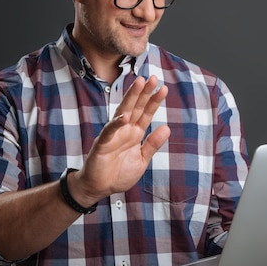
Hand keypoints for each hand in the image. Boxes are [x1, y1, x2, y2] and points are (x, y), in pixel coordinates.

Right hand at [72, 75, 170, 202]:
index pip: (146, 113)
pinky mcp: (102, 144)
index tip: (163, 88)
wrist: (99, 188)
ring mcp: (113, 135)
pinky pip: (109, 132)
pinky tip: (125, 116)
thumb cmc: (118, 173)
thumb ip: (152, 144)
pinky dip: (116, 124)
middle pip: (136, 107)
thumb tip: (167, 127)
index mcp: (134, 133)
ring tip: (140, 83)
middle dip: (144, 92)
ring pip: (123, 112)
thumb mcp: (142, 160)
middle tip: (154, 78)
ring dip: (131, 98)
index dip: (154, 101)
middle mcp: (124, 130)